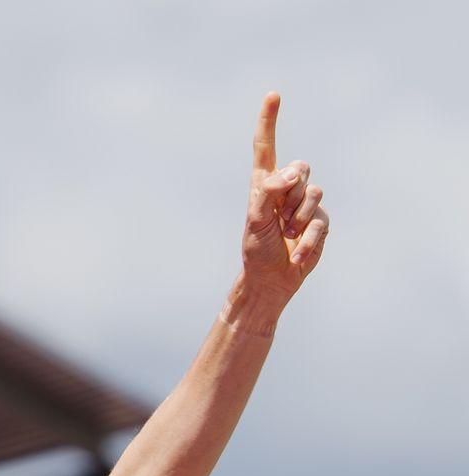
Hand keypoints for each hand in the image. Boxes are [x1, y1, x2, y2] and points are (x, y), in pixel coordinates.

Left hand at [239, 93, 329, 304]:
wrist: (271, 280)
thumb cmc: (256, 250)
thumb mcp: (255, 220)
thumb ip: (269, 192)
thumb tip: (292, 170)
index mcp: (263, 184)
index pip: (266, 147)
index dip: (269, 121)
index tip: (273, 95)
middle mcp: (285, 188)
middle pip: (300, 168)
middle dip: (291, 193)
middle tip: (279, 219)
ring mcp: (305, 204)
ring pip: (314, 193)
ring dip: (299, 219)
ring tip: (287, 236)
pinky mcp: (320, 220)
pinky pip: (322, 220)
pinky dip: (309, 239)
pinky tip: (298, 251)